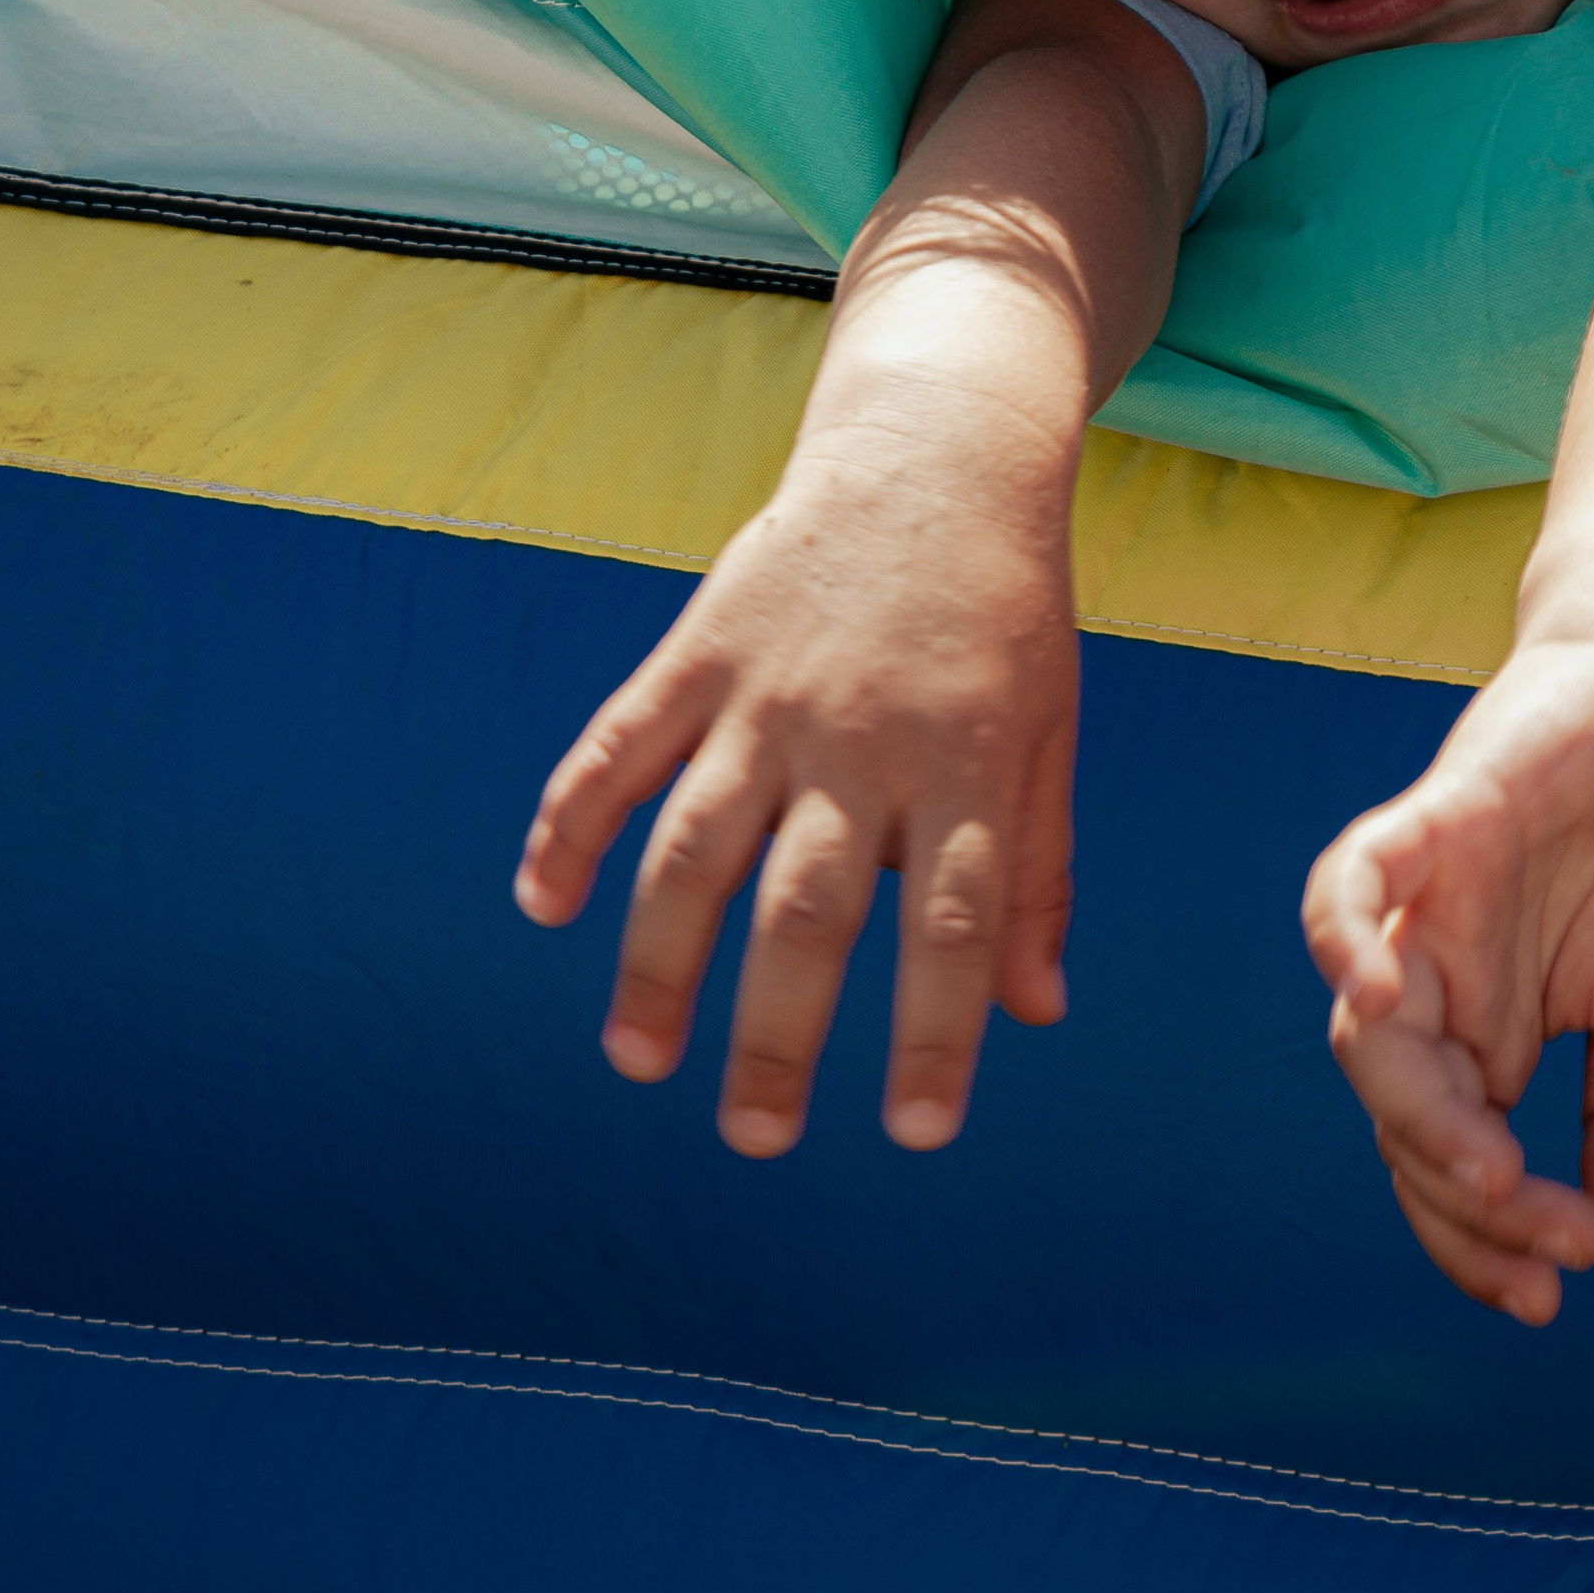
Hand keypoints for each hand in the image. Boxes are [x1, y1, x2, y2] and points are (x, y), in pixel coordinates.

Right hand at [514, 446, 1076, 1155]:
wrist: (937, 454)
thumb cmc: (1005, 613)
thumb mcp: (1052, 730)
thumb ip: (1041, 868)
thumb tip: (1039, 1013)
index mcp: (962, 761)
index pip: (949, 922)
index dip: (935, 1033)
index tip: (918, 1134)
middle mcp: (859, 736)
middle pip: (807, 906)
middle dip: (776, 1031)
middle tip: (755, 1138)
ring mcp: (768, 693)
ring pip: (697, 845)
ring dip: (658, 960)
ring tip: (637, 1060)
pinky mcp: (700, 650)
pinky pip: (620, 745)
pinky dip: (570, 822)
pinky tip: (542, 902)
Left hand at [1301, 596, 1593, 1324]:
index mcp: (1477, 1033)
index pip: (1440, 1163)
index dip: (1478, 1244)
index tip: (1548, 1296)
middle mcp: (1430, 981)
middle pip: (1396, 1120)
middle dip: (1462, 1207)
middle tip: (1553, 1245)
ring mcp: (1421, 903)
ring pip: (1367, 1032)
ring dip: (1417, 1117)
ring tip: (1494, 1174)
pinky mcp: (1434, 818)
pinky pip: (1352, 879)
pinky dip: (1342, 934)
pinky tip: (1372, 997)